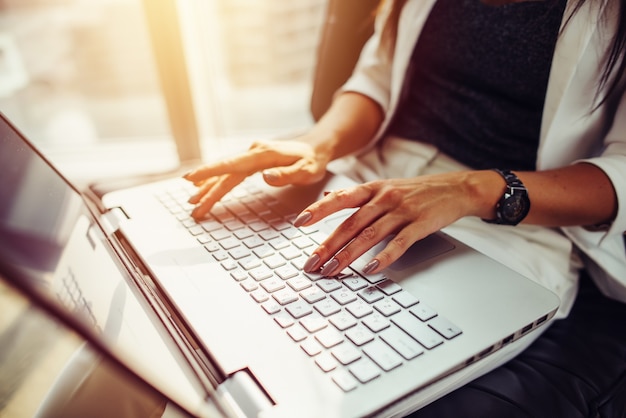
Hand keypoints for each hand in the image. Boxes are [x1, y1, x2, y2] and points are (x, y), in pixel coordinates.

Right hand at [183, 139, 329, 219]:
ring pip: (225, 173)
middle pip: (225, 172)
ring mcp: (251, 155)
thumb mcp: (306, 170)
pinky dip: (217, 180)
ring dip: (208, 186)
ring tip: (193, 201)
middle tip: (192, 205)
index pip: (232, 165)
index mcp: (263, 154)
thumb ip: (286, 174)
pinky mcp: (252, 160)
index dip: (210, 171)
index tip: (192, 178)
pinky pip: (230, 172)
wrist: (316, 148)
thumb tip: (265, 177)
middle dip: (206, 189)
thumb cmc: (312, 161)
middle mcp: (253, 152)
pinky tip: (205, 186)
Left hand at [296, 171, 496, 275]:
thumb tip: (329, 195)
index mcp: (373, 188)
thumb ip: (357, 194)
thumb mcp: (385, 186)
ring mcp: (402, 211)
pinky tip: (369, 269)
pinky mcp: (420, 225)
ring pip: (369, 235)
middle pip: (350, 223)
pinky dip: (383, 257)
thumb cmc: (417, 190)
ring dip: (347, 255)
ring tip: (332, 272)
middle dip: (328, 245)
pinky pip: (398, 243)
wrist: (456, 188)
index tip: (299, 222)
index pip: (340, 198)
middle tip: (311, 263)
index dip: (319, 209)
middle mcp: (384, 198)